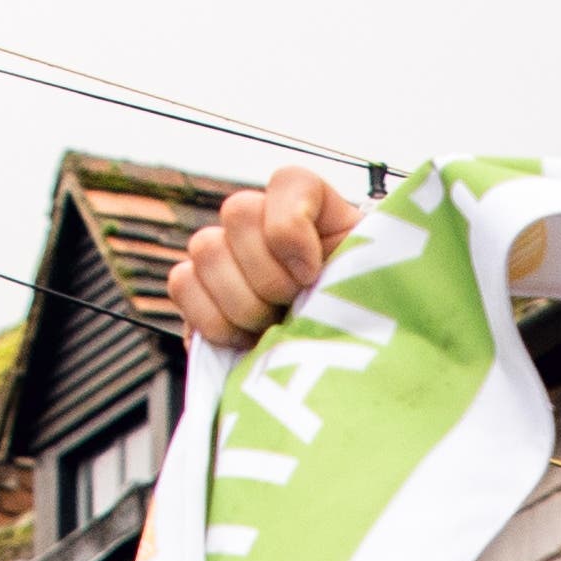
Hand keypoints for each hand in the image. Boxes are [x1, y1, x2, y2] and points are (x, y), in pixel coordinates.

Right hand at [166, 168, 370, 351]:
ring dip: (243, 302)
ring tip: (274, 329)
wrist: (337, 378)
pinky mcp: (200, 294)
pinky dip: (213, 318)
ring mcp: (228, 256)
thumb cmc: (367, 332)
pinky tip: (246, 341)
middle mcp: (266, 225)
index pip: (288, 181)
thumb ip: (360, 260)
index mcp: (316, 214)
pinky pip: (183, 284)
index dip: (291, 227)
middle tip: (295, 309)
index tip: (313, 274)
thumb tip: (317, 270)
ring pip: (206, 249)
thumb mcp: (377, 293)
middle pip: (238, 211)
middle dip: (269, 275)